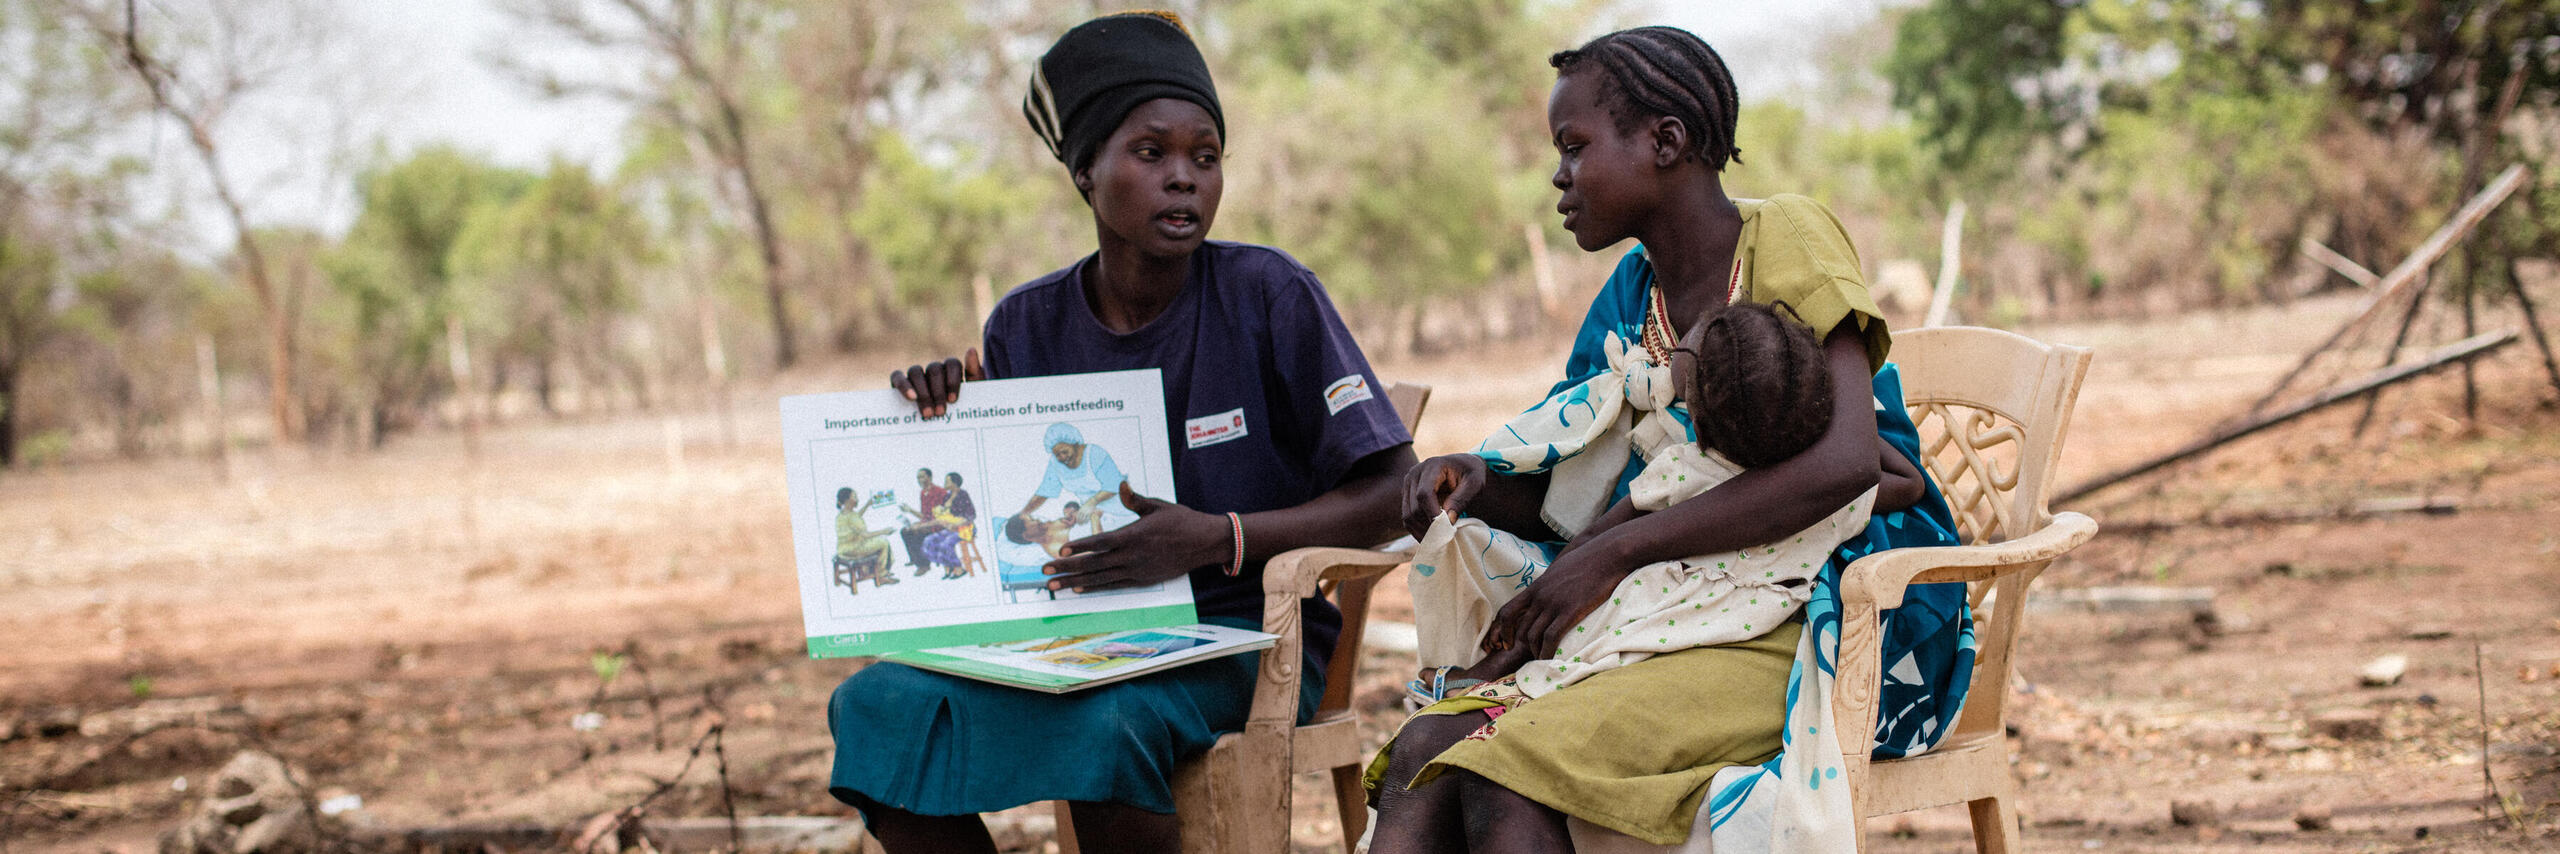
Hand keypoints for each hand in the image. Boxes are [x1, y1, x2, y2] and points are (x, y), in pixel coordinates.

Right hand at [889, 349, 982, 417]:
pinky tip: (911, 398)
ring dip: (922, 392)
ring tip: (928, 414)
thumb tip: (971, 349)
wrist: (949, 430)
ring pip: (916, 372)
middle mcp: (933, 370)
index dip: (952, 380)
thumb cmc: (962, 411)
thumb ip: (975, 373)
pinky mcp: (899, 383)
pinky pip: (897, 377)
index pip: (952, 363)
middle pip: (934, 369)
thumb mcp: (974, 396)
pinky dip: (904, 385)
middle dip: (938, 392)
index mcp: (952, 370)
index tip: (953, 400)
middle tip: (941, 413)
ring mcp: (916, 376)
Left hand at [1043, 482, 1225, 592]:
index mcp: (1134, 535)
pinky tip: (1078, 589)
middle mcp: (1132, 556)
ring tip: (1054, 586)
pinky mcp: (1142, 579)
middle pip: (1093, 563)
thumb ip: (1135, 499)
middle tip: (1045, 572)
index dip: (1080, 547)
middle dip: (1066, 567)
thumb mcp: (1158, 506)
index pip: (1101, 542)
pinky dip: (1095, 587)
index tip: (1061, 550)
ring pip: (1099, 578)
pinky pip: (1113, 585)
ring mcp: (1136, 570)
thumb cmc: (1181, 521)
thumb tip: (1121, 485)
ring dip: (1074, 581)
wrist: (1204, 543)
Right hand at [1400, 453, 1486, 538]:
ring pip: (1407, 515)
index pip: (1424, 494)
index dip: (1432, 513)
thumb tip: (1447, 520)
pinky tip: (1431, 537)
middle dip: (1429, 525)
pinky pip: (1407, 517)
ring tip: (1439, 540)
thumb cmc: (1471, 473)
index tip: (1446, 529)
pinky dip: (1417, 529)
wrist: (1463, 467)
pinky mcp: (1407, 495)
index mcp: (1432, 466)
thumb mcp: (1474, 484)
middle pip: (1414, 507)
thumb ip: (1461, 499)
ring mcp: (1408, 485)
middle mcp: (1415, 473)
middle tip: (1446, 538)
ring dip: (1421, 531)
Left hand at [1479, 545, 1627, 659]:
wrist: (1607, 555)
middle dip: (1519, 646)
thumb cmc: (1588, 560)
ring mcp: (1553, 604)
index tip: (1507, 642)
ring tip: (1541, 660)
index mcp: (1536, 587)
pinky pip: (1551, 637)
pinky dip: (1547, 652)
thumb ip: (1551, 583)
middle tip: (1526, 657)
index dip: (1503, 630)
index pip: (1507, 611)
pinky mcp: (1570, 611)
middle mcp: (1540, 597)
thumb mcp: (1560, 570)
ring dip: (1535, 652)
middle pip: (1520, 628)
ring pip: (1533, 635)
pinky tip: (1550, 660)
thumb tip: (1550, 591)